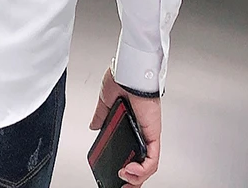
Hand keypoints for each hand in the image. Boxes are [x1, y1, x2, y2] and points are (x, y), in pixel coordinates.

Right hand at [89, 67, 161, 185]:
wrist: (128, 70)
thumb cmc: (121, 77)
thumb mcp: (106, 101)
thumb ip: (101, 115)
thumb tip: (94, 126)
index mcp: (132, 122)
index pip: (133, 150)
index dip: (127, 165)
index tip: (116, 173)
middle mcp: (143, 129)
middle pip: (142, 162)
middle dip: (133, 178)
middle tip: (122, 185)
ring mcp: (149, 132)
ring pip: (149, 165)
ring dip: (137, 177)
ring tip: (124, 178)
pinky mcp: (153, 133)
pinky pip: (152, 159)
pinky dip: (142, 169)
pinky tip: (130, 171)